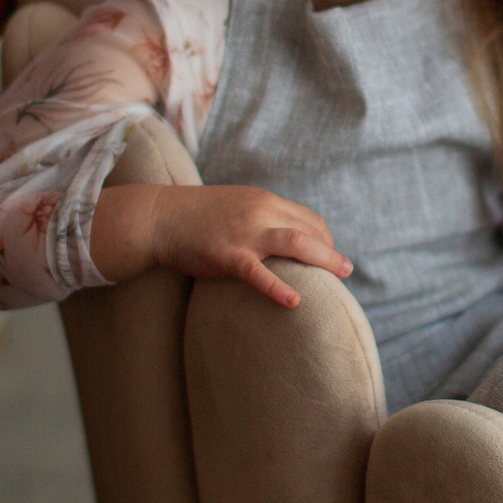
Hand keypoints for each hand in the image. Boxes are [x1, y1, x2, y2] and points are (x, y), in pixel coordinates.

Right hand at [93, 183, 351, 307]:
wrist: (158, 217)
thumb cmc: (194, 216)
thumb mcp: (235, 206)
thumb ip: (259, 217)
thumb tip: (281, 237)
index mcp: (264, 201)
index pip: (307, 218)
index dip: (324, 237)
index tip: (329, 255)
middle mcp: (261, 212)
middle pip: (310, 230)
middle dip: (331, 250)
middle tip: (344, 269)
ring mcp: (245, 234)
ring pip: (297, 244)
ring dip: (325, 259)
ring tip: (341, 275)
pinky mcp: (228, 256)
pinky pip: (259, 273)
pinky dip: (279, 287)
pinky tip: (295, 302)